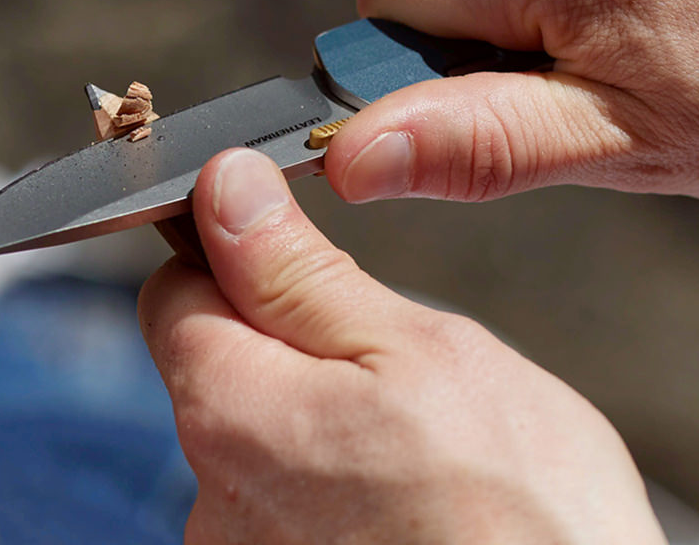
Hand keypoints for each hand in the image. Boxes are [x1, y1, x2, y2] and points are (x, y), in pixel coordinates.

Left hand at [139, 148, 666, 544]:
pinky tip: (418, 516)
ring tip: (430, 465)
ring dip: (331, 438)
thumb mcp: (422, 350)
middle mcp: (211, 502)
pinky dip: (347, 506)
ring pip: (270, 452)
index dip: (245, 260)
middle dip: (303, 358)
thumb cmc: (522, 514)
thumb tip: (226, 188)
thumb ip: (301, 271)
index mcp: (231, 411)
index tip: (311, 265)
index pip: (176, 291)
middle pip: (225, 378)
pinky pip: (298, 520)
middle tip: (408, 381)